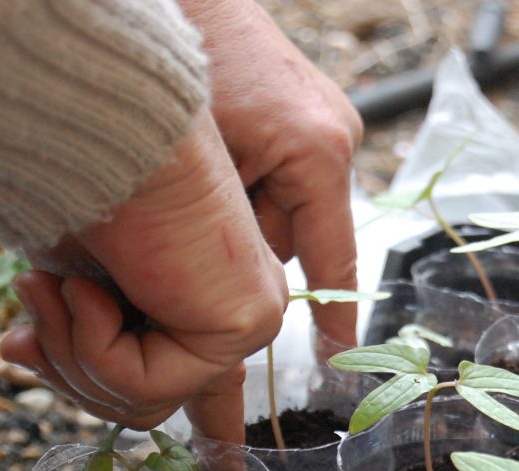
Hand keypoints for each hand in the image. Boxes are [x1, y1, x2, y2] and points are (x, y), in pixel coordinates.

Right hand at [1, 111, 288, 443]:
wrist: (96, 140)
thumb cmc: (77, 192)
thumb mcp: (64, 282)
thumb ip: (73, 337)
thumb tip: (27, 361)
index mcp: (199, 300)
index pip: (211, 385)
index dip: (216, 431)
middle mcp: (232, 310)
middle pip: (145, 402)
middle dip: (71, 374)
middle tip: (19, 337)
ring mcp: (245, 317)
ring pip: (143, 403)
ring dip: (75, 353)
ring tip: (56, 290)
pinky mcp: (245, 321)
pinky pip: (152, 386)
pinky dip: (99, 344)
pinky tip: (98, 291)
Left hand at [182, 0, 363, 347]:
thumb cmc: (181, 63)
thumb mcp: (194, 165)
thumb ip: (224, 228)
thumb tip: (233, 281)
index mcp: (316, 151)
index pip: (332, 256)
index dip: (334, 315)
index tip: (338, 358)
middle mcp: (334, 137)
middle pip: (290, 233)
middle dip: (242, 246)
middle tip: (189, 242)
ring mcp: (323, 122)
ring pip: (278, 208)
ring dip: (239, 214)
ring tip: (195, 185)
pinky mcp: (305, 112)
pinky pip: (279, 174)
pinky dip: (245, 184)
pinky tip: (216, 160)